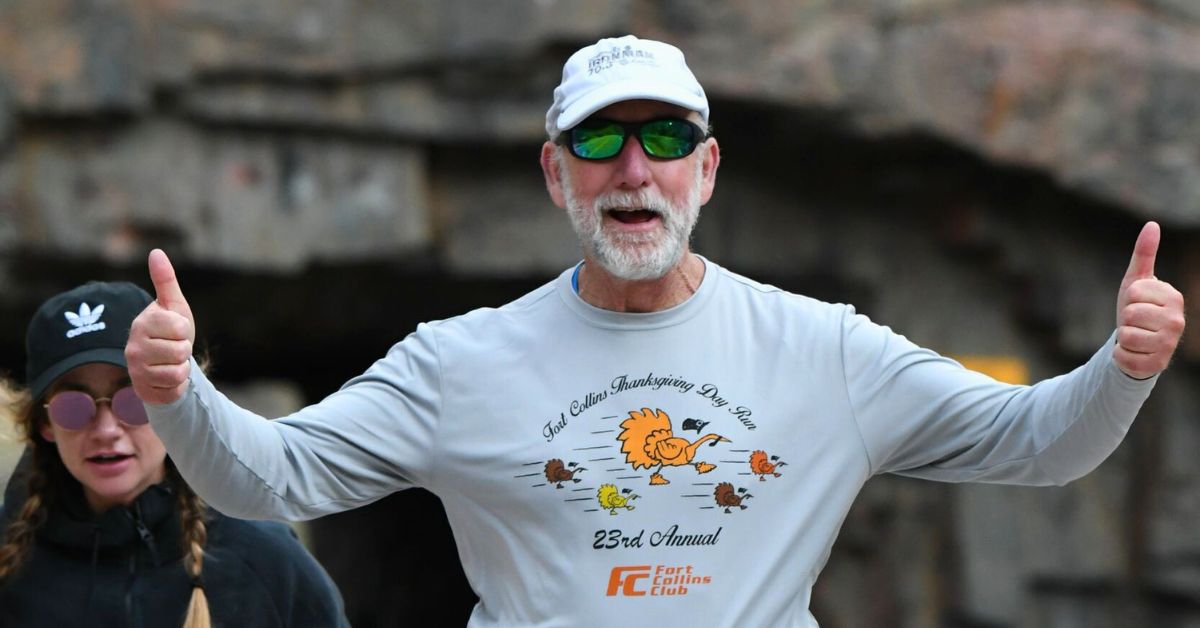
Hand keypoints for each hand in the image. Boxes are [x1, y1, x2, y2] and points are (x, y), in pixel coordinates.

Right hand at [126, 249, 195, 403]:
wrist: (165, 364)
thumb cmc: (171, 331)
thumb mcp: (173, 305)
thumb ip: (165, 280)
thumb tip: (156, 251)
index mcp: (142, 323)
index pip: (179, 327)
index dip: (184, 330)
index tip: (175, 331)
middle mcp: (133, 346)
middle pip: (180, 350)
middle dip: (184, 350)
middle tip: (174, 347)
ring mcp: (136, 370)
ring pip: (178, 370)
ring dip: (182, 367)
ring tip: (171, 362)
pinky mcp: (145, 390)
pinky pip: (175, 388)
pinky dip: (179, 384)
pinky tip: (168, 378)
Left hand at [1113, 222, 1185, 378]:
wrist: (1136, 344)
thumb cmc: (1137, 309)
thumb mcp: (1136, 281)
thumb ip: (1144, 254)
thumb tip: (1151, 224)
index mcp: (1174, 298)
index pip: (1133, 292)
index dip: (1128, 299)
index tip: (1137, 304)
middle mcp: (1177, 321)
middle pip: (1129, 314)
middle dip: (1125, 319)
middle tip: (1135, 323)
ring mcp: (1169, 345)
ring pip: (1126, 335)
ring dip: (1123, 337)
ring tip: (1135, 337)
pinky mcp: (1156, 365)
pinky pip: (1123, 356)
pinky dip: (1121, 355)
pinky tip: (1134, 353)